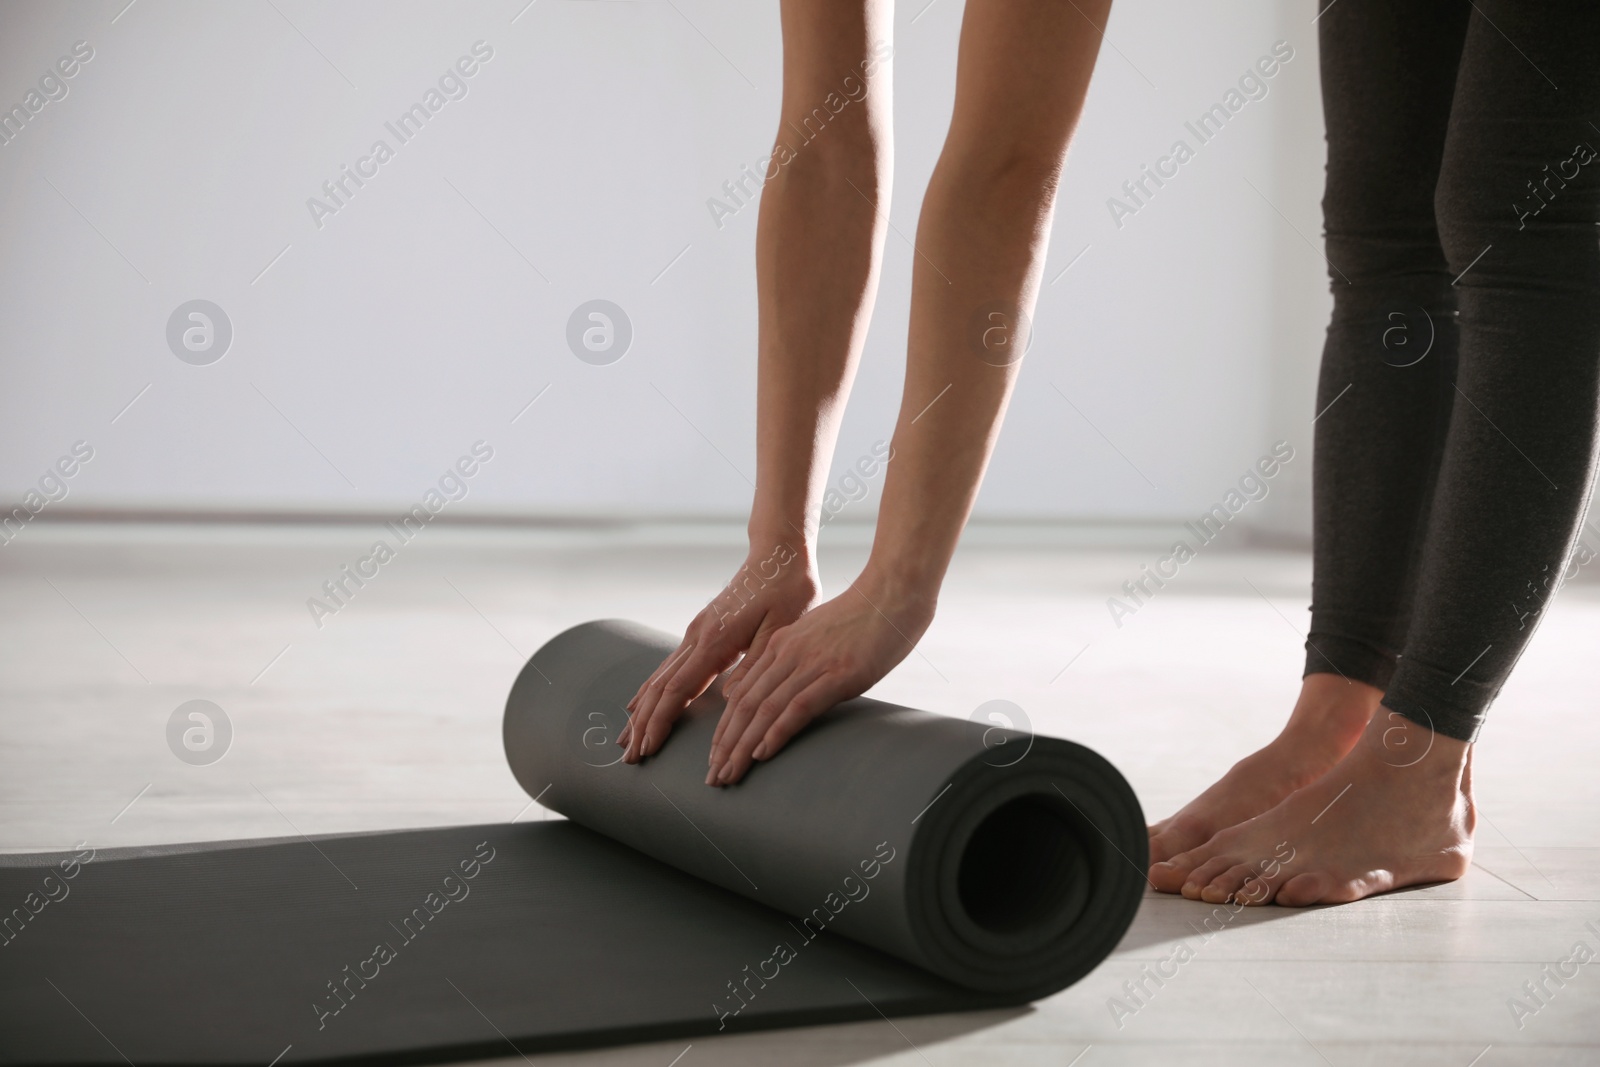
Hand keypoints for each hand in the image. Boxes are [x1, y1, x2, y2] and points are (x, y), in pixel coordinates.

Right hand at [621, 542, 817, 762]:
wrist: (778, 554)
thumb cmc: (787, 589)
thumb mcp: (781, 629)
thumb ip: (755, 663)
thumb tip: (731, 698)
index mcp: (715, 639)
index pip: (679, 689)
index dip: (660, 721)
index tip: (647, 749)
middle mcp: (697, 636)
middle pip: (660, 687)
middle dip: (643, 725)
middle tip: (631, 758)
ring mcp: (696, 632)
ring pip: (660, 677)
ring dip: (643, 711)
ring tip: (629, 739)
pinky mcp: (702, 630)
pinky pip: (670, 666)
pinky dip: (653, 691)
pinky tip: (642, 705)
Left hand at [706, 573, 935, 784]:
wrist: (894, 592)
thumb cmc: (865, 618)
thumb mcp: (820, 636)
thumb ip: (800, 659)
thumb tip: (791, 688)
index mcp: (781, 645)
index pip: (741, 693)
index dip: (725, 728)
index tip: (716, 756)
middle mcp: (788, 654)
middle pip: (744, 705)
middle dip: (725, 746)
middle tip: (714, 778)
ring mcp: (811, 663)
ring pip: (764, 710)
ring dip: (742, 747)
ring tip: (728, 776)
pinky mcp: (838, 674)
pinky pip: (798, 707)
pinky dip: (776, 733)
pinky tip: (761, 754)